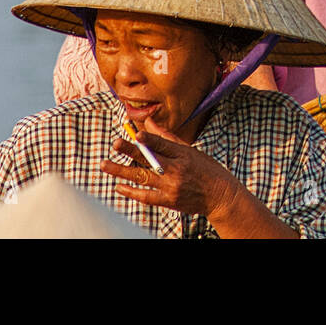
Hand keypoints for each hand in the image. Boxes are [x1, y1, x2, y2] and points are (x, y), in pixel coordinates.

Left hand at [102, 122, 240, 219]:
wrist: (220, 196)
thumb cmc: (205, 169)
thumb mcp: (190, 150)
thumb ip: (167, 138)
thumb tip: (148, 123)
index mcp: (184, 155)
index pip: (164, 145)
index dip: (150, 139)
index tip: (137, 133)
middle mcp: (177, 170)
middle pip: (150, 159)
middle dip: (131, 151)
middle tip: (116, 143)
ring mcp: (172, 187)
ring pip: (143, 177)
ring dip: (122, 171)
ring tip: (105, 165)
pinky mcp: (169, 201)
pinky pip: (146, 196)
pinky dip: (131, 191)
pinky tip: (118, 186)